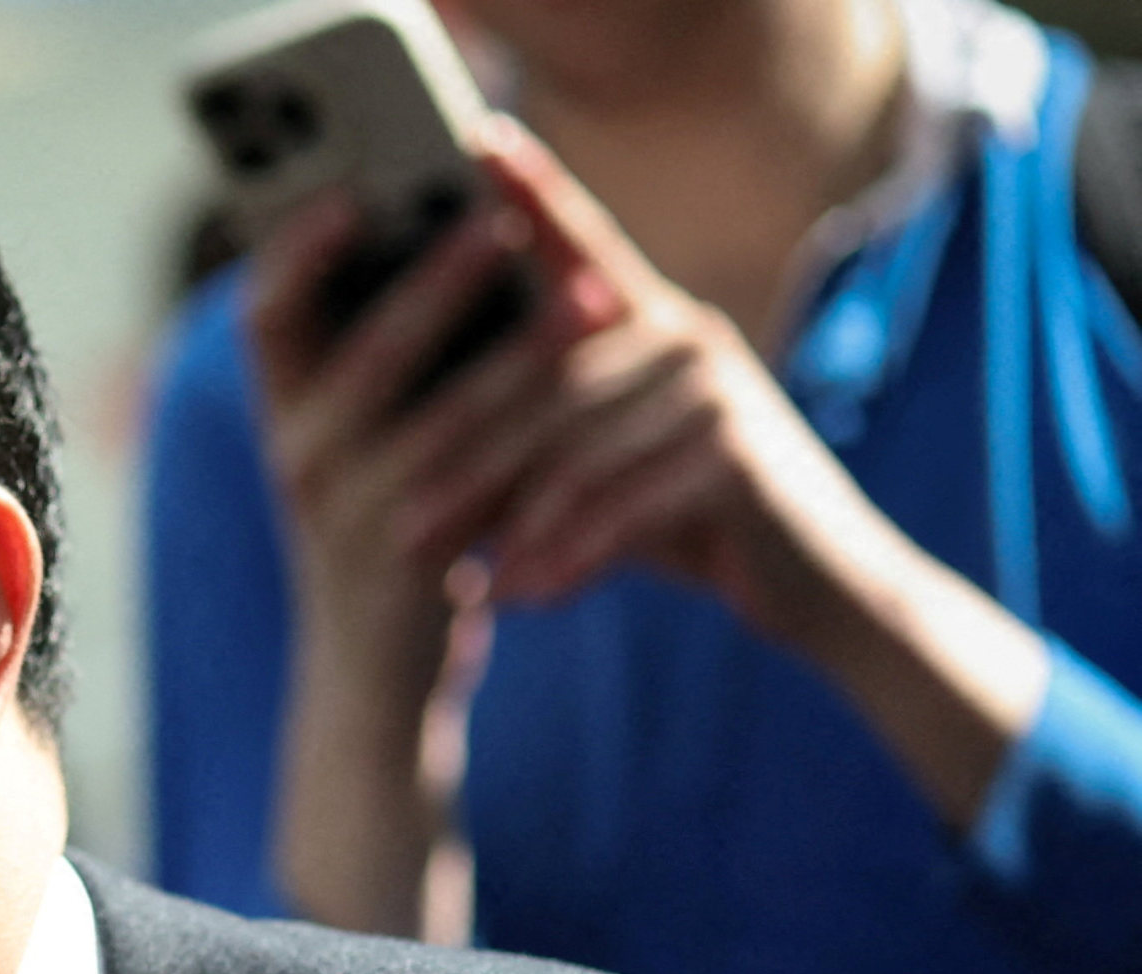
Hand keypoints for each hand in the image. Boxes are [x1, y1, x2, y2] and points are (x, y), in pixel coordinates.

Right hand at [247, 179, 575, 694]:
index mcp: (280, 412)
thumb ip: (378, 360)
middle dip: (443, 281)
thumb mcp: (352, 442)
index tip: (355, 191)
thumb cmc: (378, 526)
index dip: (301, 248)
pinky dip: (551, 434)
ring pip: (447, 418)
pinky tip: (603, 395)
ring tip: (592, 298)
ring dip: (526, 353)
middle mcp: (300, 459)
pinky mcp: (414, 561)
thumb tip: (468, 236)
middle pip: (368, 352)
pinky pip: (492, 483)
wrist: (368, 672)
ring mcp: (353, 515)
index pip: (267, 313)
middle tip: (507, 221)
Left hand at [434, 125, 1041, 821]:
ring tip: (458, 577)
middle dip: (464, 467)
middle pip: (544, 390)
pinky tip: (523, 595)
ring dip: (509, 526)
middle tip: (398, 530)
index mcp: (648, 319)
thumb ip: (537, 432)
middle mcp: (685, 336)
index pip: (582, 243)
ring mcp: (716, 390)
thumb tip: (412, 444)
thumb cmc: (684, 515)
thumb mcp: (602, 463)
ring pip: (574, 456)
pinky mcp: (738, 456)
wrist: (817, 578)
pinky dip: (565, 557)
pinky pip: (621, 508)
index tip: (479, 137)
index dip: (534, 189)